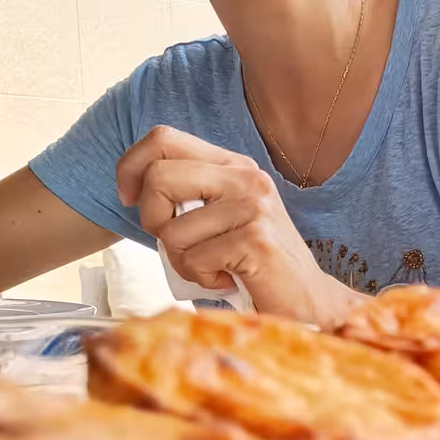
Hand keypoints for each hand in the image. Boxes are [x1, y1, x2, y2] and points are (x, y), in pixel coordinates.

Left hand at [116, 126, 365, 326]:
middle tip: (177, 243)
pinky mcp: (255, 240)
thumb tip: (136, 188)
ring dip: (181, 262)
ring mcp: (253, 207)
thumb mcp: (223, 215)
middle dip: (153, 219)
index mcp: (234, 165)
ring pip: (172, 230)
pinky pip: (194, 260)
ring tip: (212, 268)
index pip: (163, 138)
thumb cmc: (257, 264)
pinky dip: (202, 280)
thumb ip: (191, 193)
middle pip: (159, 177)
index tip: (130, 198)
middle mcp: (246, 178)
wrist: (309, 301)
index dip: (131, 167)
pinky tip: (228, 280)